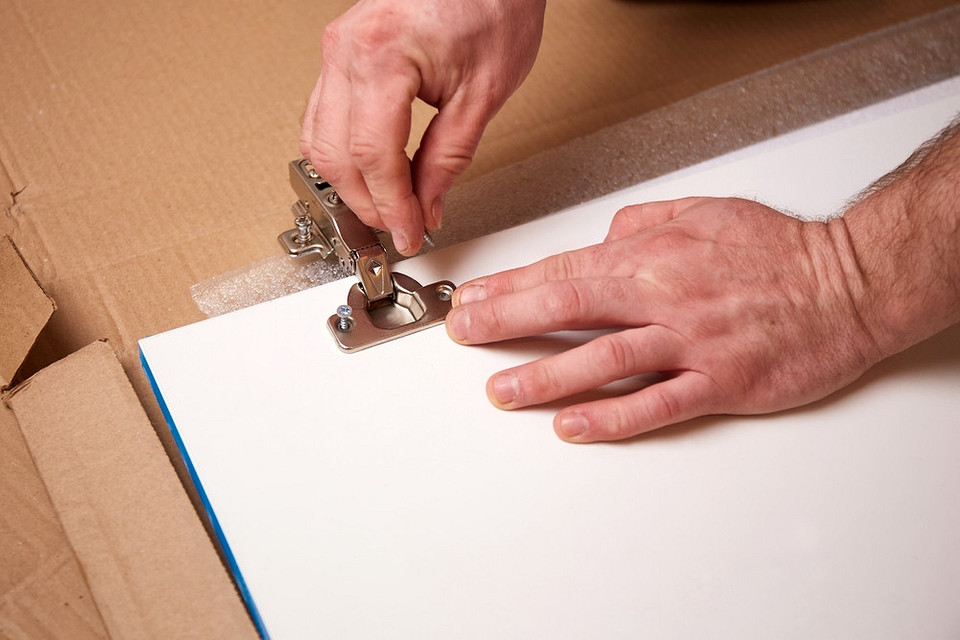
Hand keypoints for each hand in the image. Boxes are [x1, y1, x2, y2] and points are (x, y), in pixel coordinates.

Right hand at [300, 0, 544, 254]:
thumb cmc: (493, 3)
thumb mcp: (484, 93)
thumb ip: (449, 158)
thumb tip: (428, 204)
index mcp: (383, 56)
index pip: (375, 158)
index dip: (391, 206)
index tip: (409, 233)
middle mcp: (347, 50)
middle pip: (337, 155)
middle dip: (367, 202)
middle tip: (399, 227)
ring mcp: (337, 49)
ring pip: (318, 139)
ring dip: (347, 183)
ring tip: (383, 208)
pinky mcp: (340, 51)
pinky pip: (322, 115)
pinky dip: (341, 153)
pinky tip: (367, 173)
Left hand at [445, 197, 885, 441]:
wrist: (849, 283)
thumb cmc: (779, 248)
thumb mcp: (702, 211)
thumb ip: (642, 223)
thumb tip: (601, 240)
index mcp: (653, 254)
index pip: (564, 269)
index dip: (511, 286)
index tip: (475, 298)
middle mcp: (664, 296)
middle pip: (567, 308)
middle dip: (506, 322)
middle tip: (465, 335)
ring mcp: (689, 343)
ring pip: (602, 360)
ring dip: (544, 376)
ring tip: (500, 390)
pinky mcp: (719, 382)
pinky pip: (656, 403)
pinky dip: (611, 417)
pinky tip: (573, 426)